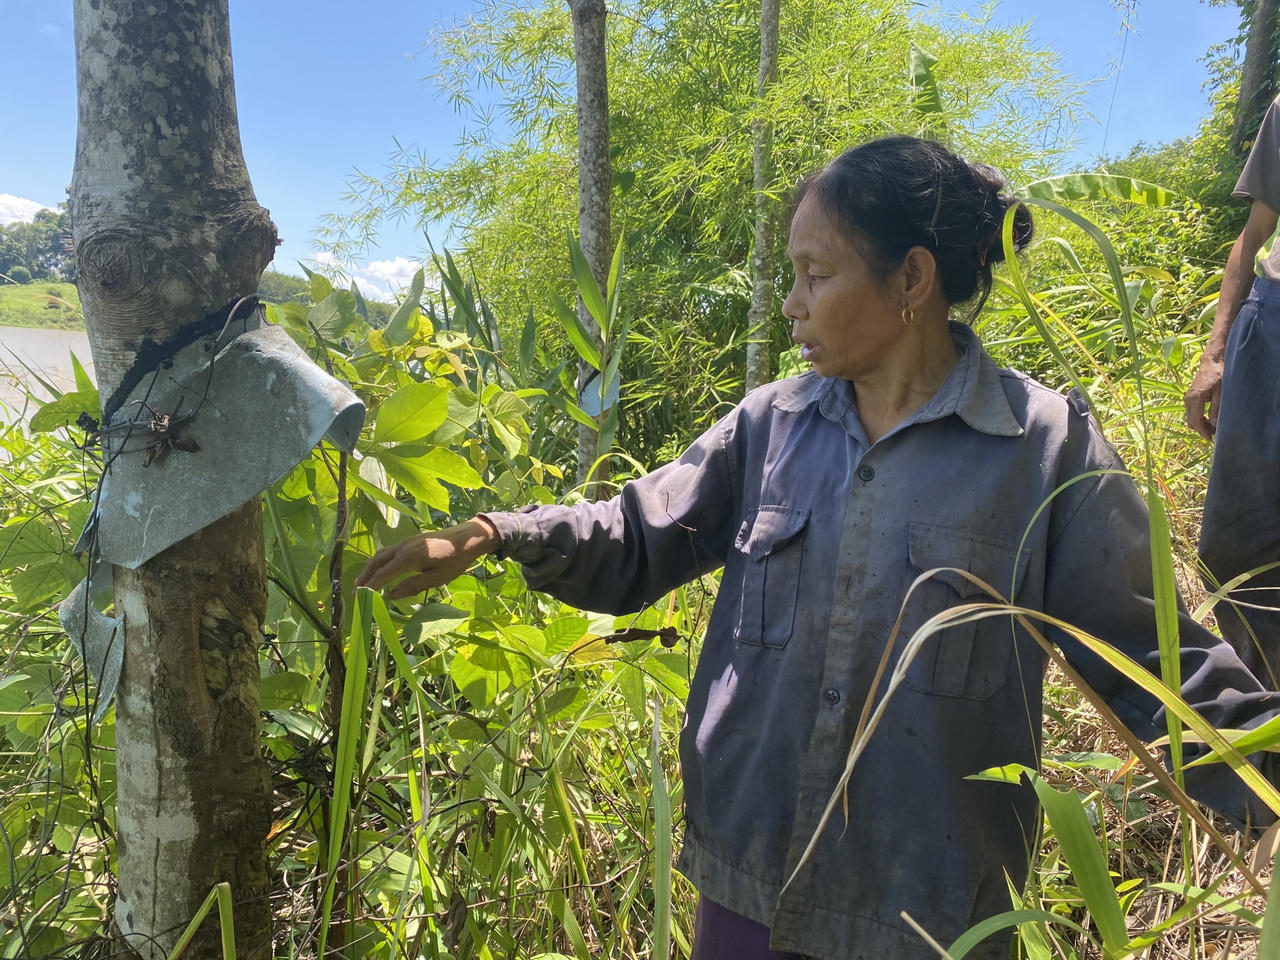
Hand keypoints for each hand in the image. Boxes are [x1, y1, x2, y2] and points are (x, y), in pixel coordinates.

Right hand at [354, 517, 499, 599]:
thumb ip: (413, 586)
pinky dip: (379, 562)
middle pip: (376, 562)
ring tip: (363, 583)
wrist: (468, 537)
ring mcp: (405, 542)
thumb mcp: (437, 578)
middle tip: (356, 592)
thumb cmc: (455, 560)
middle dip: (364, 577)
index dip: (370, 586)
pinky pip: (388, 552)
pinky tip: (380, 571)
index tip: (360, 598)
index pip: (383, 574)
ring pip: (381, 555)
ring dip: (370, 568)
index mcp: (409, 557)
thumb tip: (392, 594)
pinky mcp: (410, 541)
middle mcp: (403, 547)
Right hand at [1184, 353, 1223, 441]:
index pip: (1196, 421)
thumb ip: (1216, 409)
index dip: (1203, 432)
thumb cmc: (1219, 375)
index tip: (1211, 439)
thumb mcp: (1221, 393)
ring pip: (1190, 418)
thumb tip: (1214, 425)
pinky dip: (1198, 418)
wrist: (1212, 362)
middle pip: (1191, 422)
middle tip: (1215, 433)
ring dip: (1200, 425)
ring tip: (1214, 426)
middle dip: (1202, 430)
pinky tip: (1209, 418)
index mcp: (1195, 399)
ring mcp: (1187, 398)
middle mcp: (1188, 400)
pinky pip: (1191, 413)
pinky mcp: (1189, 397)